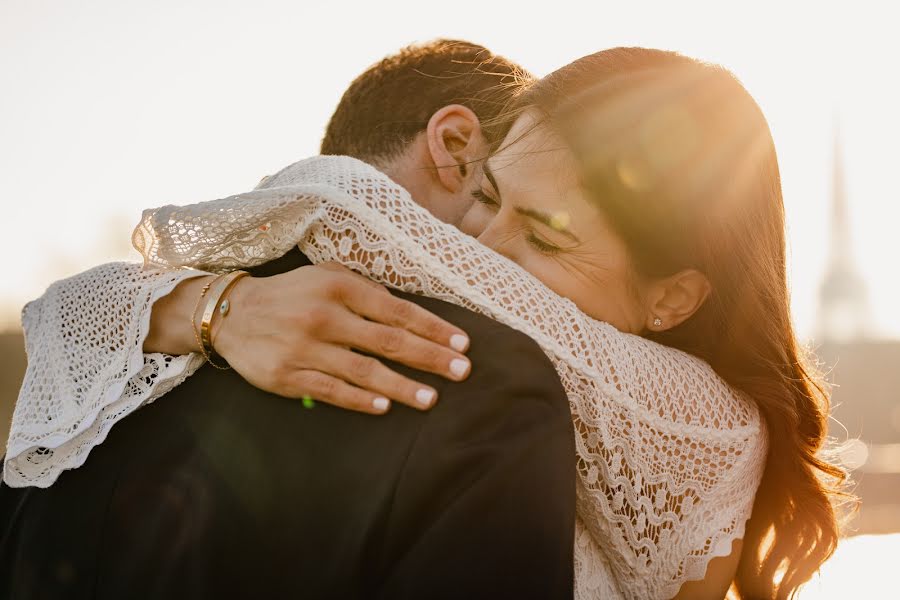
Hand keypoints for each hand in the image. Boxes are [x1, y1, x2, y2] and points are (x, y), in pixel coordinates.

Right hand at [212, 262, 471, 413]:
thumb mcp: (327, 277)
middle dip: (429, 357)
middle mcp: (325, 317)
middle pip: (388, 341)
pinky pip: (331, 391)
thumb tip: (407, 313)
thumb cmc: (292, 294)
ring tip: (432, 398)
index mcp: (340, 288)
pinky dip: (359, 400)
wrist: (232, 313)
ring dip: (402, 386)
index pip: (397, 311)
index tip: (461, 344)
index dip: (433, 328)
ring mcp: (306, 348)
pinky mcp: (288, 376)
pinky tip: (385, 406)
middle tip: (462, 371)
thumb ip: (366, 291)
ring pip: (363, 371)